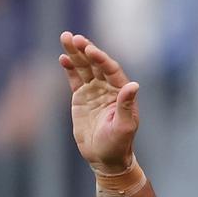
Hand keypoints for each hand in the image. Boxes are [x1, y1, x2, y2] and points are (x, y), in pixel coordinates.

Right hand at [58, 31, 139, 173]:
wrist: (105, 158)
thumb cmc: (119, 144)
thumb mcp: (124, 126)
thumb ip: (126, 105)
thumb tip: (134, 84)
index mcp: (121, 92)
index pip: (111, 70)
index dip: (101, 59)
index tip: (90, 50)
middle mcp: (108, 88)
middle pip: (96, 64)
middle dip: (85, 50)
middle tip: (74, 37)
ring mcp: (94, 91)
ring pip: (84, 68)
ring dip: (75, 53)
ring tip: (65, 38)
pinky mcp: (81, 97)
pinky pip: (75, 79)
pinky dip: (70, 68)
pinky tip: (63, 58)